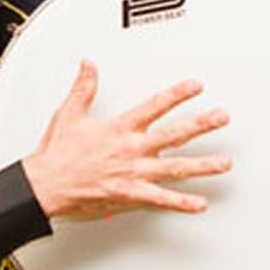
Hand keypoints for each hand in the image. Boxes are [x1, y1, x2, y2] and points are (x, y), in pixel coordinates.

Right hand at [22, 61, 231, 218]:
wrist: (45, 185)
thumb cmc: (57, 154)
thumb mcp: (69, 114)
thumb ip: (84, 87)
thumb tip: (88, 65)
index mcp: (120, 129)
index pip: (155, 106)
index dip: (177, 94)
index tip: (196, 86)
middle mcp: (131, 149)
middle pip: (174, 134)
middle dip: (201, 125)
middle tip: (222, 117)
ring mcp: (134, 173)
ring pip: (175, 168)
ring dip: (202, 166)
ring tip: (224, 163)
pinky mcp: (130, 194)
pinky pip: (161, 200)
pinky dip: (181, 203)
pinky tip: (201, 204)